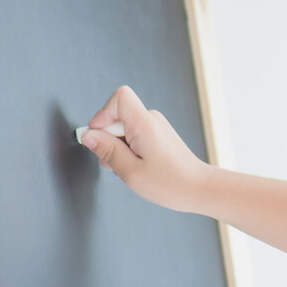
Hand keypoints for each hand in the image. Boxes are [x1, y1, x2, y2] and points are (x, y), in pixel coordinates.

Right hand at [79, 85, 212, 212]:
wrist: (198, 188)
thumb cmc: (171, 183)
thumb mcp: (130, 171)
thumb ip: (107, 151)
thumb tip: (88, 136)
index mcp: (145, 124)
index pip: (119, 97)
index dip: (102, 114)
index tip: (99, 137)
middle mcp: (152, 120)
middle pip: (116, 117)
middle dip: (109, 140)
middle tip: (118, 163)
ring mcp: (156, 126)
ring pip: (123, 129)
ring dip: (118, 149)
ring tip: (131, 168)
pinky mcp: (157, 135)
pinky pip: (133, 136)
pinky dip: (129, 151)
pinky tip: (138, 167)